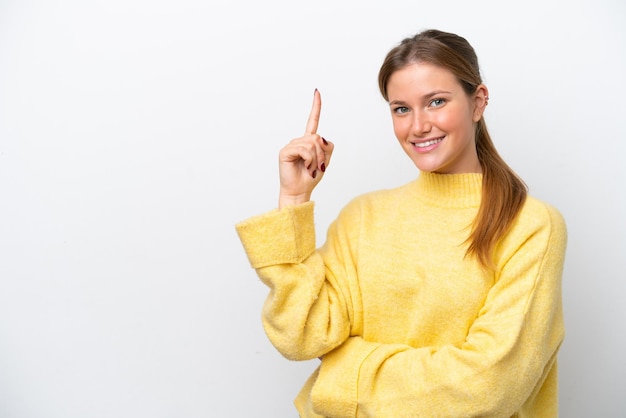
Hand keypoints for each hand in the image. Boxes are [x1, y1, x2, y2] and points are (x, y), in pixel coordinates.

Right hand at [278, 89, 333, 208]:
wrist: (300, 191)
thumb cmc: (310, 178)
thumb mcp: (325, 162)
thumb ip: (327, 147)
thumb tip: (319, 137)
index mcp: (308, 142)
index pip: (313, 121)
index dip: (316, 107)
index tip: (317, 92)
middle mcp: (299, 141)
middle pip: (318, 138)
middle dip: (321, 155)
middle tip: (316, 167)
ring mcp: (291, 145)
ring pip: (312, 144)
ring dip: (316, 159)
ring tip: (310, 169)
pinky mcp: (285, 151)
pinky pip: (304, 150)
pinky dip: (309, 160)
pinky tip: (305, 167)